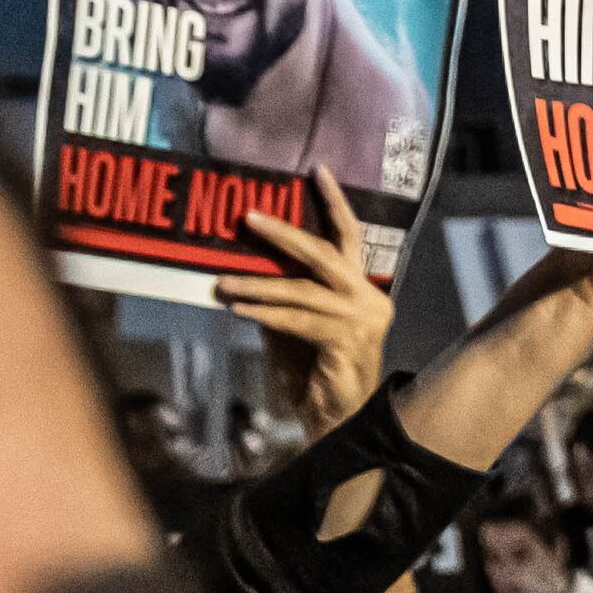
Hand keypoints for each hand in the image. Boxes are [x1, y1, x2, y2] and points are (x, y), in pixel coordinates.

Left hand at [219, 171, 393, 427]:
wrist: (336, 422)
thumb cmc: (315, 376)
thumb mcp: (295, 326)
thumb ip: (283, 296)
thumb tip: (247, 264)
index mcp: (362, 291)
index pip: (349, 239)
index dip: (334, 204)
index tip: (317, 170)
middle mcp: (370, 301)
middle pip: (326, 254)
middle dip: (285, 234)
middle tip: (248, 217)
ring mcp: (363, 321)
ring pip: (303, 290)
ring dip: (258, 284)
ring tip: (223, 281)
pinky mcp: (349, 342)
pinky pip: (299, 320)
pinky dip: (266, 313)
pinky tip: (240, 309)